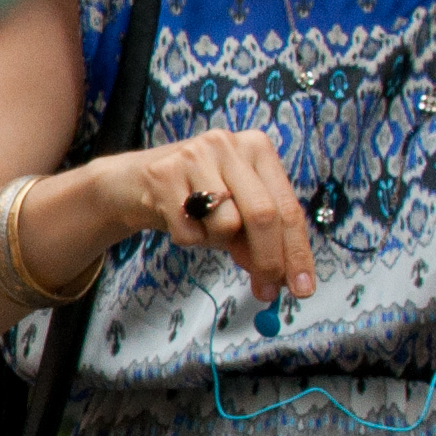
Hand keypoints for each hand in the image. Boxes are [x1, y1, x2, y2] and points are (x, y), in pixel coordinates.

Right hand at [106, 129, 313, 304]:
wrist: (133, 182)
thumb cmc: (194, 197)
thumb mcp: (235, 211)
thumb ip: (261, 239)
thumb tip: (281, 280)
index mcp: (257, 148)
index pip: (288, 208)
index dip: (297, 252)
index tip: (303, 288)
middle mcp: (229, 144)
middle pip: (263, 214)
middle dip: (268, 260)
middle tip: (266, 291)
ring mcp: (194, 156)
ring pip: (225, 224)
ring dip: (216, 241)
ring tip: (201, 226)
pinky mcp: (163, 174)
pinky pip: (188, 231)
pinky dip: (187, 239)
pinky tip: (177, 221)